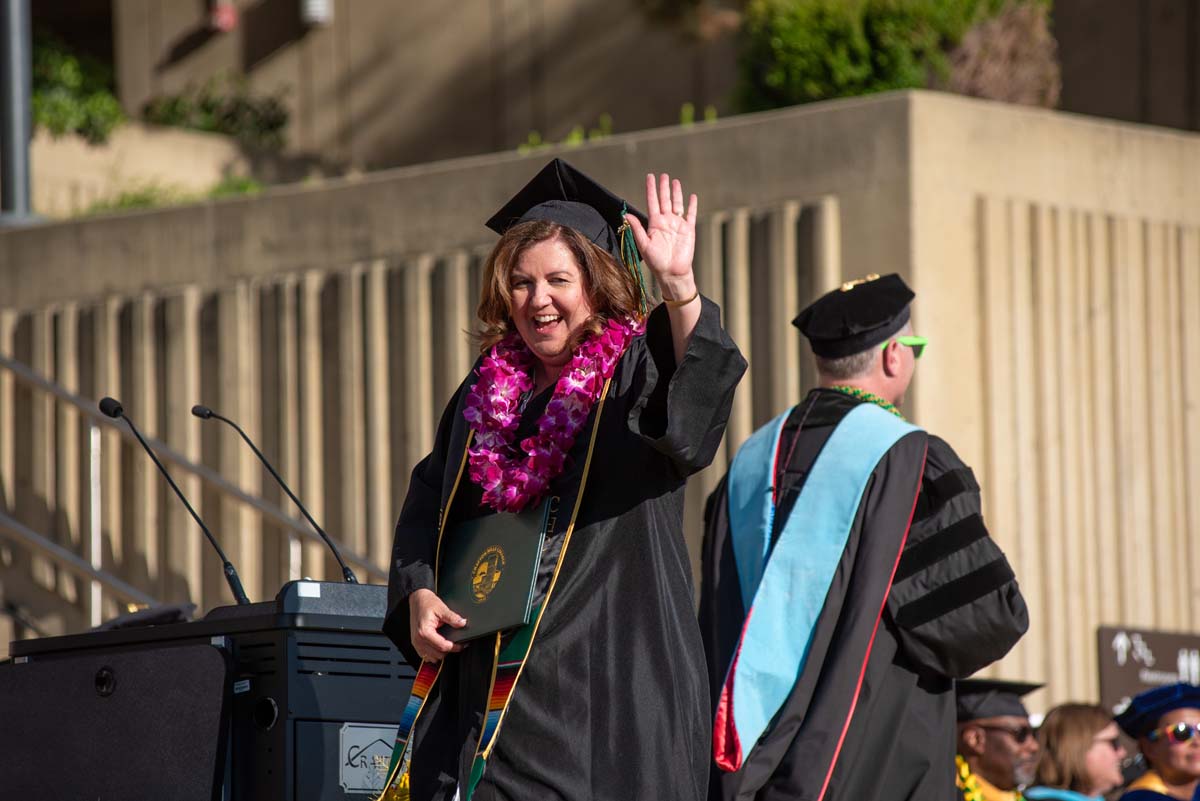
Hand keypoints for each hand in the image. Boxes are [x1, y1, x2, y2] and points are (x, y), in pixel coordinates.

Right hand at [408, 588, 465, 662]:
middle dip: (449, 650)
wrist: (417, 599)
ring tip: (448, 644)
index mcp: (424, 632)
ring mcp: (416, 643)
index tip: (462, 644)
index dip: (455, 647)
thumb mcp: (442, 608)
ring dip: (441, 653)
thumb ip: (453, 618)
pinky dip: (433, 653)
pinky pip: (426, 655)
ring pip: (432, 657)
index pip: (442, 647)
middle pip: (438, 655)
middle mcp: (418, 640)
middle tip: (457, 644)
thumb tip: (463, 623)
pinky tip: (439, 646)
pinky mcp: (416, 643)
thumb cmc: (426, 602)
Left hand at [626, 173, 697, 300]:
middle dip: (663, 187)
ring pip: (677, 204)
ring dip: (676, 193)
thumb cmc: (656, 262)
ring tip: (675, 181)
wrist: (672, 273)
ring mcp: (678, 225)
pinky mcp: (688, 230)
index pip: (652, 202)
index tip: (650, 177)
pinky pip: (691, 214)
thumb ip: (637, 228)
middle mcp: (666, 222)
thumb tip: (626, 215)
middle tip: (663, 175)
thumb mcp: (644, 244)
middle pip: (664, 200)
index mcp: (654, 224)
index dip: (651, 189)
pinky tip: (692, 196)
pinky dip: (692, 205)